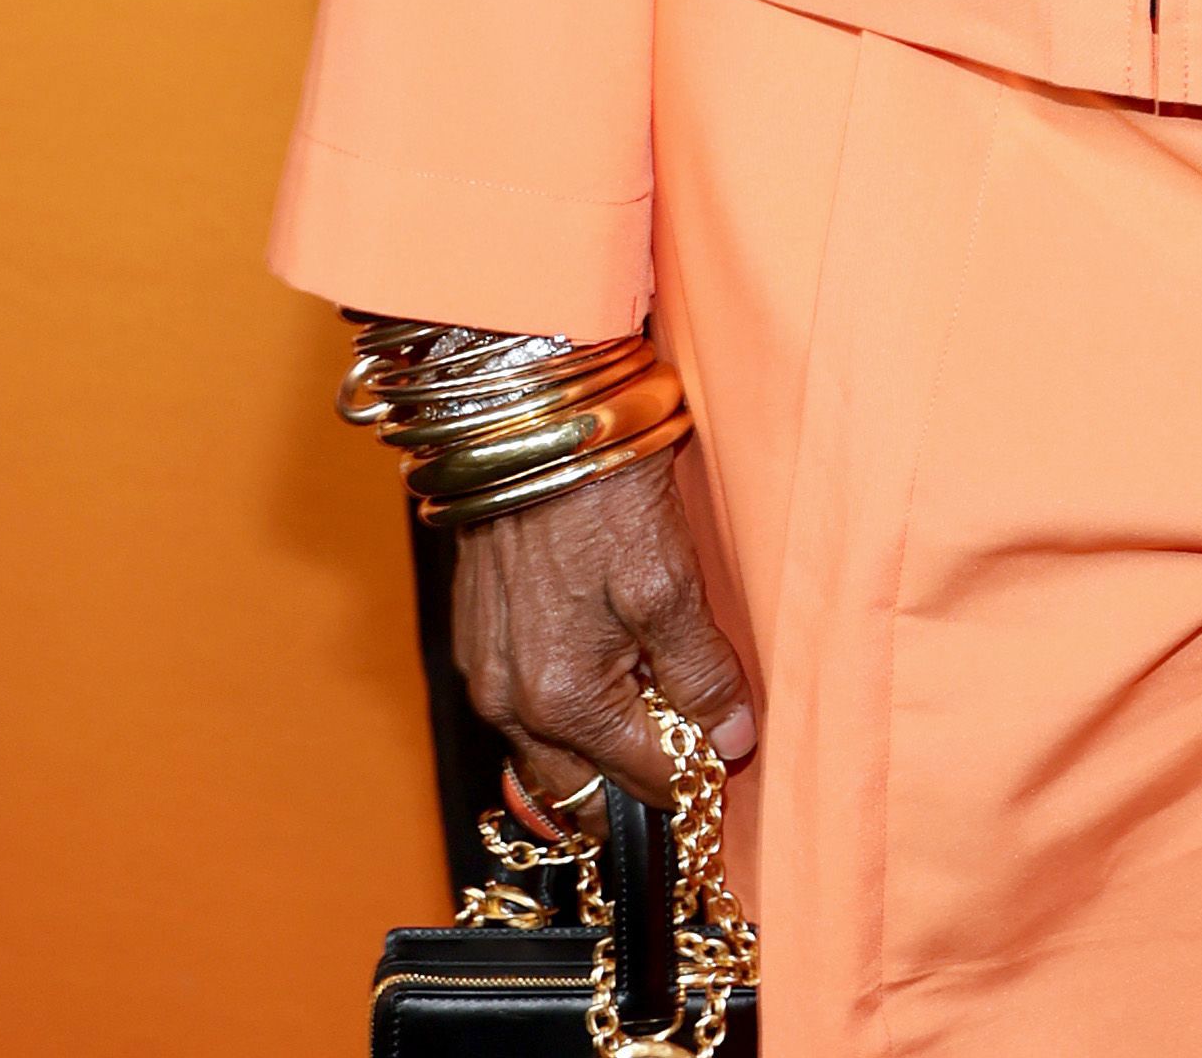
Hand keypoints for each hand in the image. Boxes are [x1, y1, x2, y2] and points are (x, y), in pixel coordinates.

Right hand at [449, 449, 757, 812]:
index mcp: (562, 702)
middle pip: (586, 787)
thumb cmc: (600, 493)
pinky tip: (602, 662)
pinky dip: (565, 706)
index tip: (725, 749)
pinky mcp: (474, 637)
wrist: (528, 415)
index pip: (646, 780)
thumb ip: (700, 674)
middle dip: (638, 775)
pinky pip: (523, 709)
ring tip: (650, 701)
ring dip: (599, 745)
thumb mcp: (670, 583)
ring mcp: (484, 672)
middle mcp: (509, 704)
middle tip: (688, 742)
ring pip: (551, 752)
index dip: (694, 768)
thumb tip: (727, 742)